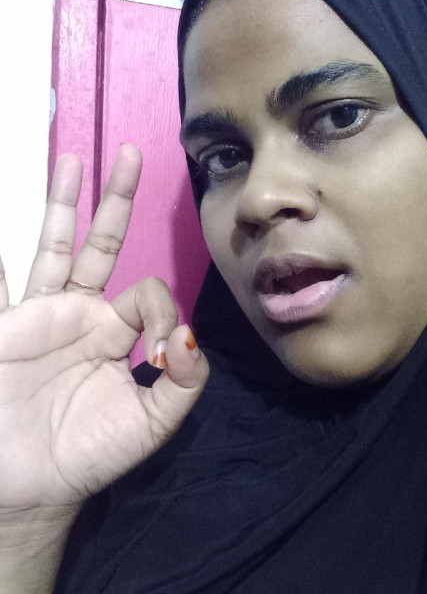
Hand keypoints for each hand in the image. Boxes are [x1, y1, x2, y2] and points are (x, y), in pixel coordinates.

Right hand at [0, 145, 208, 515]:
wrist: (29, 487)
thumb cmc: (89, 455)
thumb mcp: (151, 425)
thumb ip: (184, 384)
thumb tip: (191, 336)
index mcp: (117, 330)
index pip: (149, 293)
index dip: (164, 315)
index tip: (163, 357)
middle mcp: (81, 312)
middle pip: (102, 243)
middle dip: (116, 200)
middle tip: (132, 155)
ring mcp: (40, 313)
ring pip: (53, 246)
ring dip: (62, 203)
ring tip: (72, 159)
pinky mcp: (5, 325)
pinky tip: (2, 215)